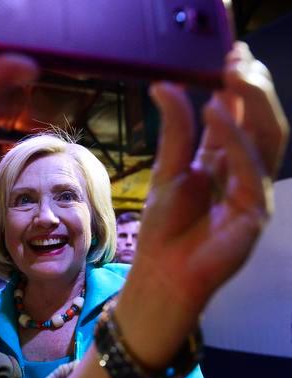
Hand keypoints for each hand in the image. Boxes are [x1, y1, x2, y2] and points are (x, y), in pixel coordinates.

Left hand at [137, 42, 288, 314]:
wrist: (164, 273)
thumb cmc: (165, 227)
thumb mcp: (166, 170)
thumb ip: (174, 130)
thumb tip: (165, 84)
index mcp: (224, 157)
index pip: (240, 112)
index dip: (239, 81)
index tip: (230, 49)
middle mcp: (245, 169)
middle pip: (261, 119)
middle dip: (253, 84)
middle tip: (236, 56)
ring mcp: (255, 188)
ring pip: (268, 136)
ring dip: (253, 101)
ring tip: (233, 72)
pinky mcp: (257, 210)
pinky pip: (251, 168)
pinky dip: (235, 138)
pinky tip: (217, 110)